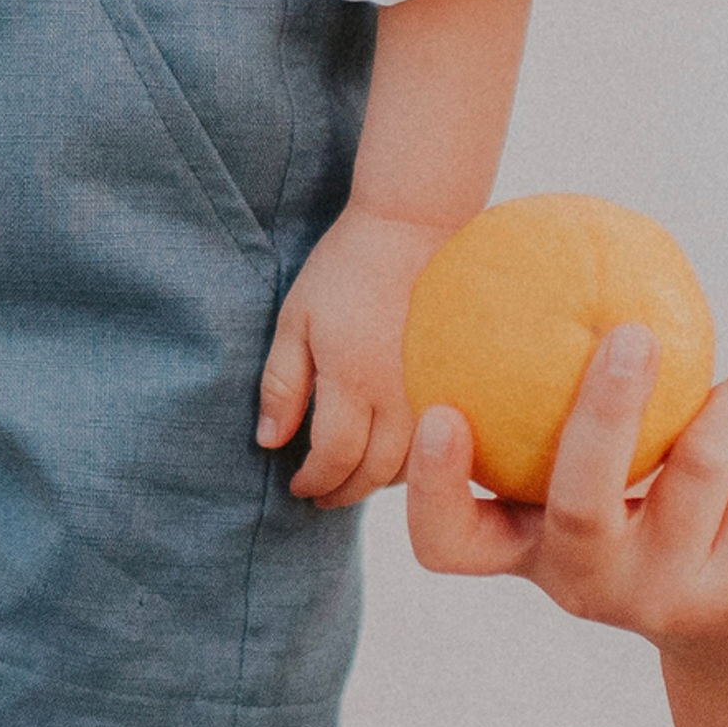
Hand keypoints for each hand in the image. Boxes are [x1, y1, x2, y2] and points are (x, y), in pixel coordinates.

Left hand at [258, 204, 443, 504]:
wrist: (411, 229)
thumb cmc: (344, 270)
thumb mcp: (295, 320)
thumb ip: (282, 385)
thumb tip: (270, 442)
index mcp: (352, 380)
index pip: (334, 459)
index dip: (313, 482)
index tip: (296, 487)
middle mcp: (398, 395)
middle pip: (374, 474)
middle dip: (342, 493)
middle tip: (319, 496)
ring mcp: (433, 390)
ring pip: (412, 465)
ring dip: (377, 483)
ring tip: (348, 480)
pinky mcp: (457, 383)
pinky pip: (439, 442)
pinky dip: (412, 461)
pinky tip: (390, 455)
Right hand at [403, 326, 727, 680]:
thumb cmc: (645, 518)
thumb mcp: (589, 485)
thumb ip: (549, 416)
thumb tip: (512, 268)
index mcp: (531, 554)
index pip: (450, 542)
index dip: (435, 486)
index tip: (440, 414)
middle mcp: (589, 584)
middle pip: (582, 500)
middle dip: (606, 410)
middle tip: (630, 334)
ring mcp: (667, 594)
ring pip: (703, 468)